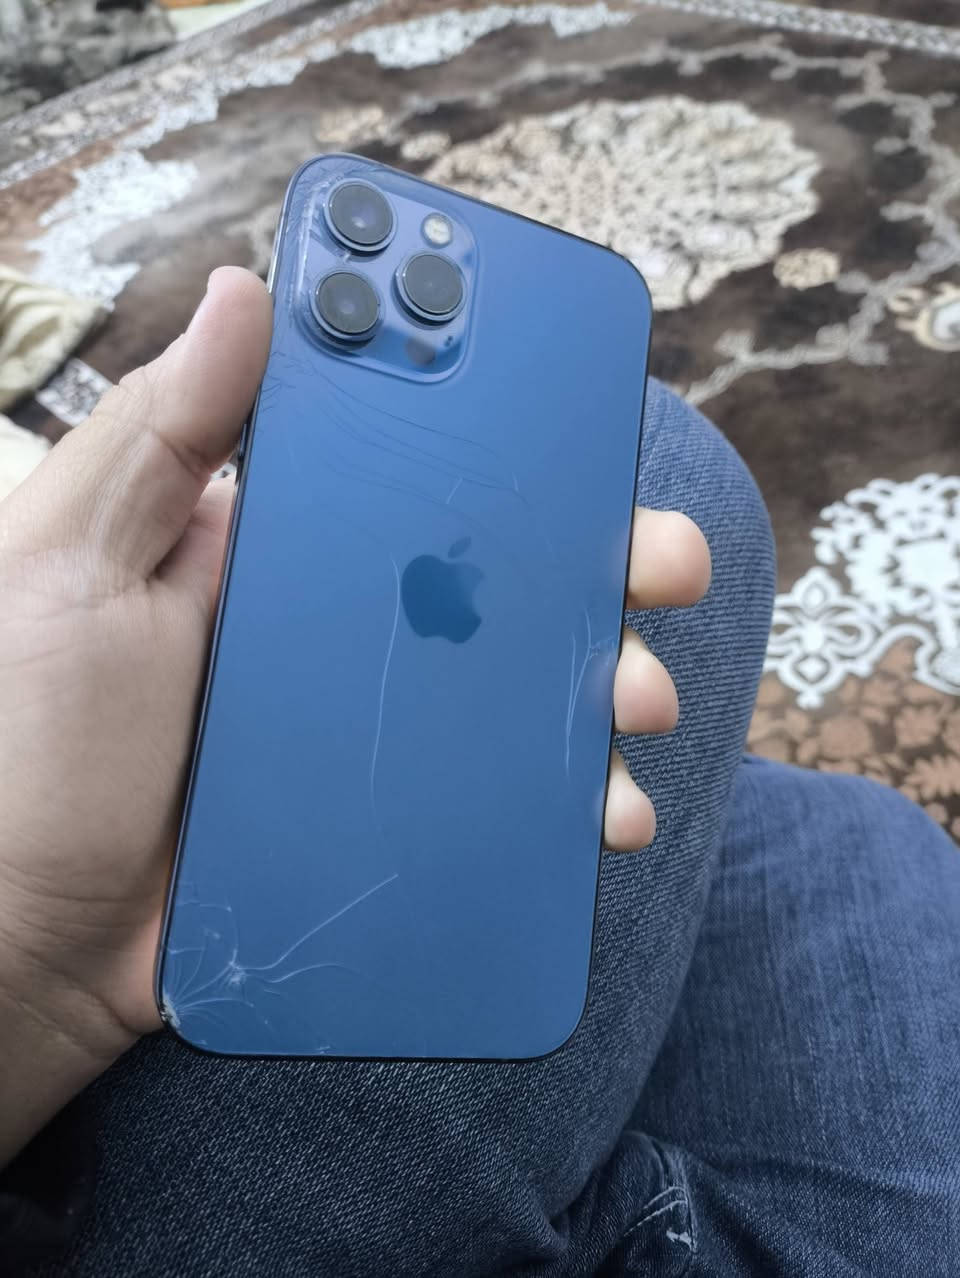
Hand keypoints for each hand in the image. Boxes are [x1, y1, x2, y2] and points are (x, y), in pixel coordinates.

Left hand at [0, 267, 708, 1162]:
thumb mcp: (71, 563)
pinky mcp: (391, 820)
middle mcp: (346, 630)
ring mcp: (376, 729)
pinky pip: (505, 800)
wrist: (27, 945)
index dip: (496, 429)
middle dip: (598, 556)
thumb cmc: (26, 744)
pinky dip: (571, 803)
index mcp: (282, 548)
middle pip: (499, 576)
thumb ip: (157, 434)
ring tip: (636, 693)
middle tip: (658, 557)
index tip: (574, 403)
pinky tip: (606, 810)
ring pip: (523, 688)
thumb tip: (245, 292)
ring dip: (606, 678)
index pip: (411, 466)